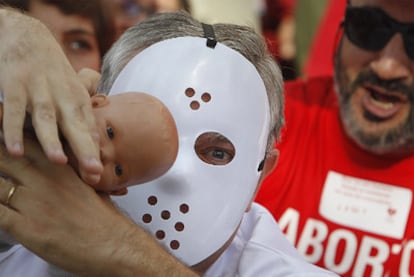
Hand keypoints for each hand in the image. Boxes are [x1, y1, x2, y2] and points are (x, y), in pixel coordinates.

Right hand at [0, 8, 102, 183]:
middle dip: (85, 148)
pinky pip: (13, 109)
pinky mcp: (15, 84)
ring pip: (46, 117)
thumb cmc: (53, 72)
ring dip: (52, 139)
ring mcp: (39, 89)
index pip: (88, 128)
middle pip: (74, 125)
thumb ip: (82, 115)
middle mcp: (62, 95)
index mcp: (77, 99)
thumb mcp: (72, 90)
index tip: (99, 175)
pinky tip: (15, 150)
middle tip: (94, 171)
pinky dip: (12, 129)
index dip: (93, 151)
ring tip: (59, 160)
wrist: (28, 36)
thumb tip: (96, 141)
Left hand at [0, 138, 196, 275]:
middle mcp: (44, 180)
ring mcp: (33, 203)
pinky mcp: (26, 228)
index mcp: (60, 168)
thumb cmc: (103, 217)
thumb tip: (59, 167)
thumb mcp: (88, 185)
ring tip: (0, 185)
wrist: (111, 244)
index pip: (26, 144)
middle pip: (5, 159)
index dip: (10, 137)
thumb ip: (69, 172)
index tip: (3, 134)